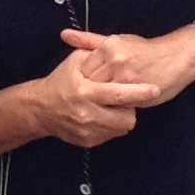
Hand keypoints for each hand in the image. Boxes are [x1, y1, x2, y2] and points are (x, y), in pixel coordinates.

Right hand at [18, 46, 148, 146]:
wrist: (40, 108)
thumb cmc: (61, 80)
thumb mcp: (75, 61)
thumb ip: (97, 54)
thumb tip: (121, 52)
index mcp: (86, 91)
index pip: (120, 94)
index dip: (140, 92)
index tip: (154, 89)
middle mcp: (87, 114)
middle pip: (127, 117)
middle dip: (132, 107)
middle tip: (126, 99)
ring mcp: (87, 130)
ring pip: (122, 128)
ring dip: (122, 117)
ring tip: (113, 107)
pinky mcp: (88, 141)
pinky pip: (112, 135)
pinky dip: (112, 126)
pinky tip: (103, 116)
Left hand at [59, 25, 194, 108]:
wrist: (178, 57)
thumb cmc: (146, 50)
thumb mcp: (117, 41)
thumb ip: (89, 41)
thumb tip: (63, 34)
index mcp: (108, 46)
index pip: (82, 69)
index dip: (81, 81)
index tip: (81, 89)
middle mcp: (114, 59)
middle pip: (90, 83)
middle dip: (87, 94)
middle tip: (85, 103)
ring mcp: (125, 76)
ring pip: (102, 95)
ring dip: (100, 102)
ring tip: (97, 108)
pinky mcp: (136, 90)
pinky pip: (118, 103)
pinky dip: (114, 107)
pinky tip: (112, 110)